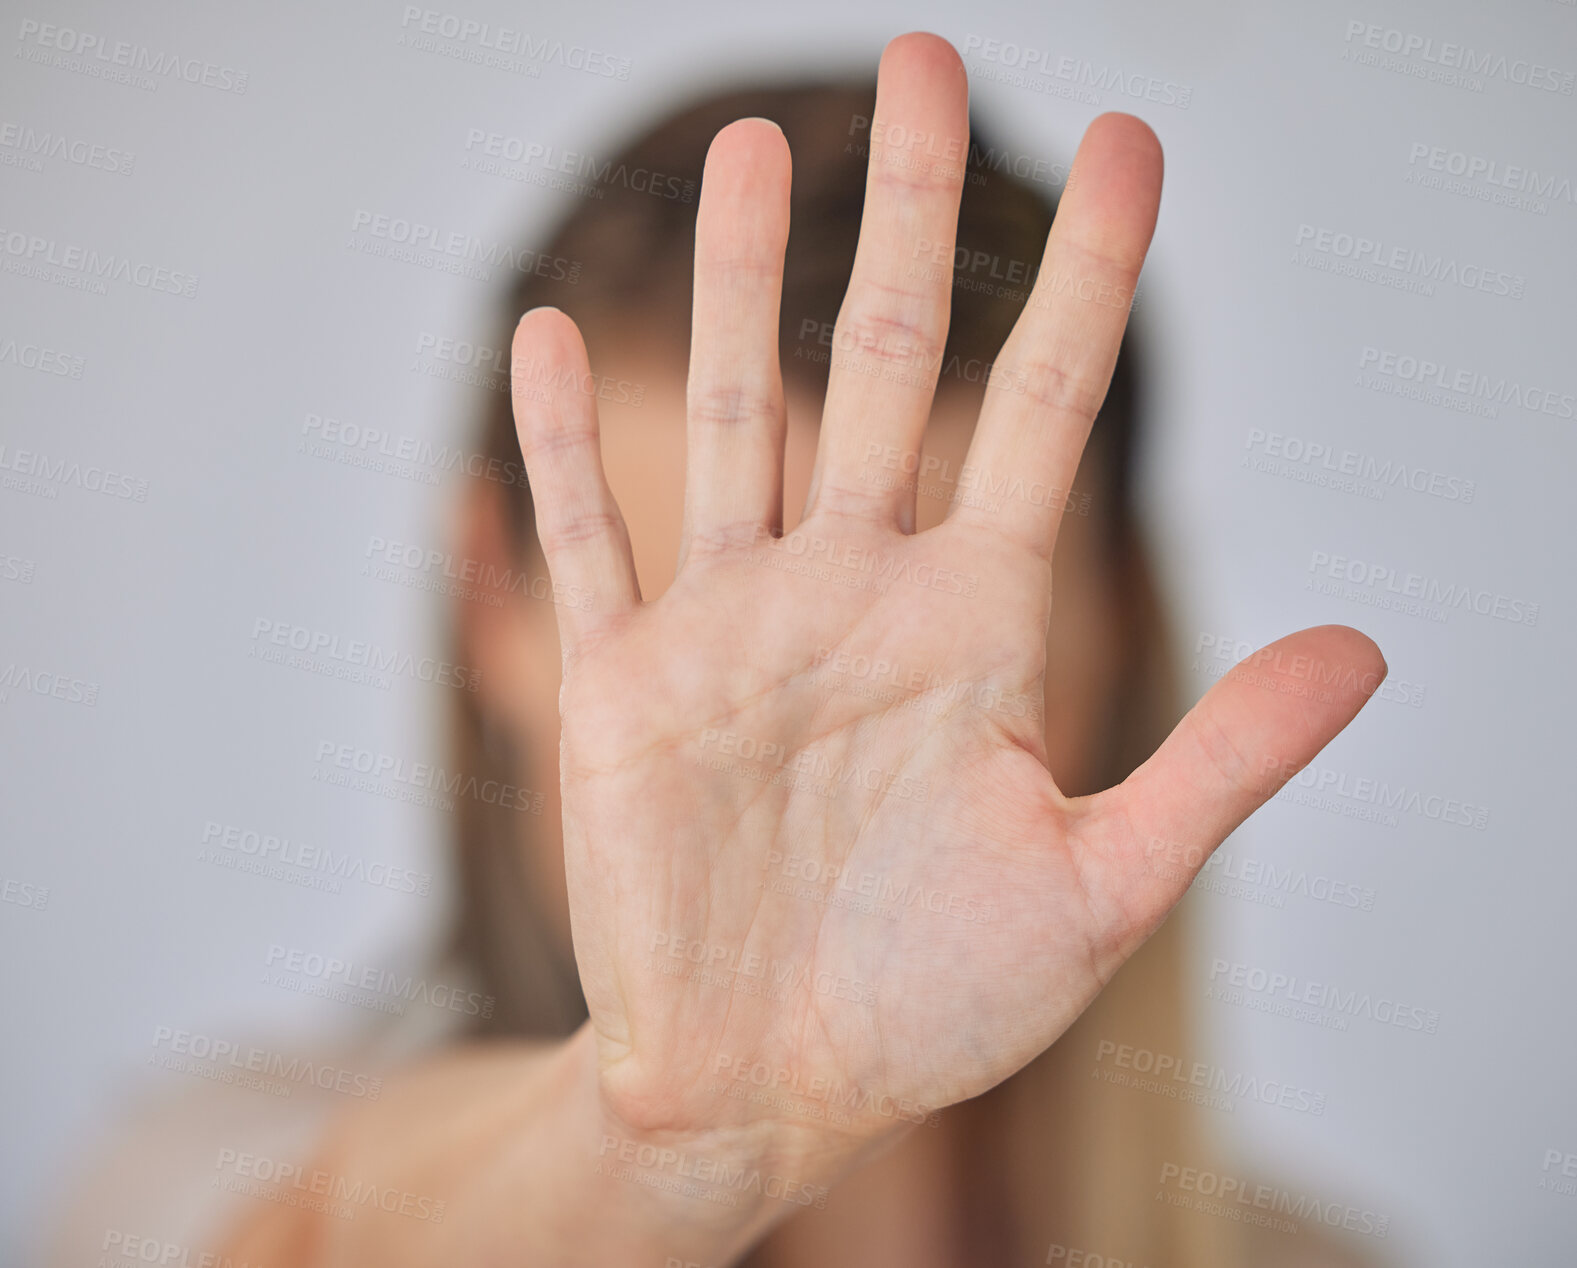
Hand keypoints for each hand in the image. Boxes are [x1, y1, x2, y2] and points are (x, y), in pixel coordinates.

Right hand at [509, 31, 1383, 1195]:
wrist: (771, 1087)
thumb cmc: (932, 1002)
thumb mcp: (1104, 889)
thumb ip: (1222, 762)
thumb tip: (1368, 647)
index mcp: (977, 623)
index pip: (1045, 408)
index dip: (1094, 276)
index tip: (1137, 145)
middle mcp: (857, 593)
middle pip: (892, 362)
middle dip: (914, 214)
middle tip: (925, 61)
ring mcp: (734, 627)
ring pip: (739, 415)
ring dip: (740, 284)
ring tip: (753, 151)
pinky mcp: (625, 684)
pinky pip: (585, 538)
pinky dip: (561, 443)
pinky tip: (547, 335)